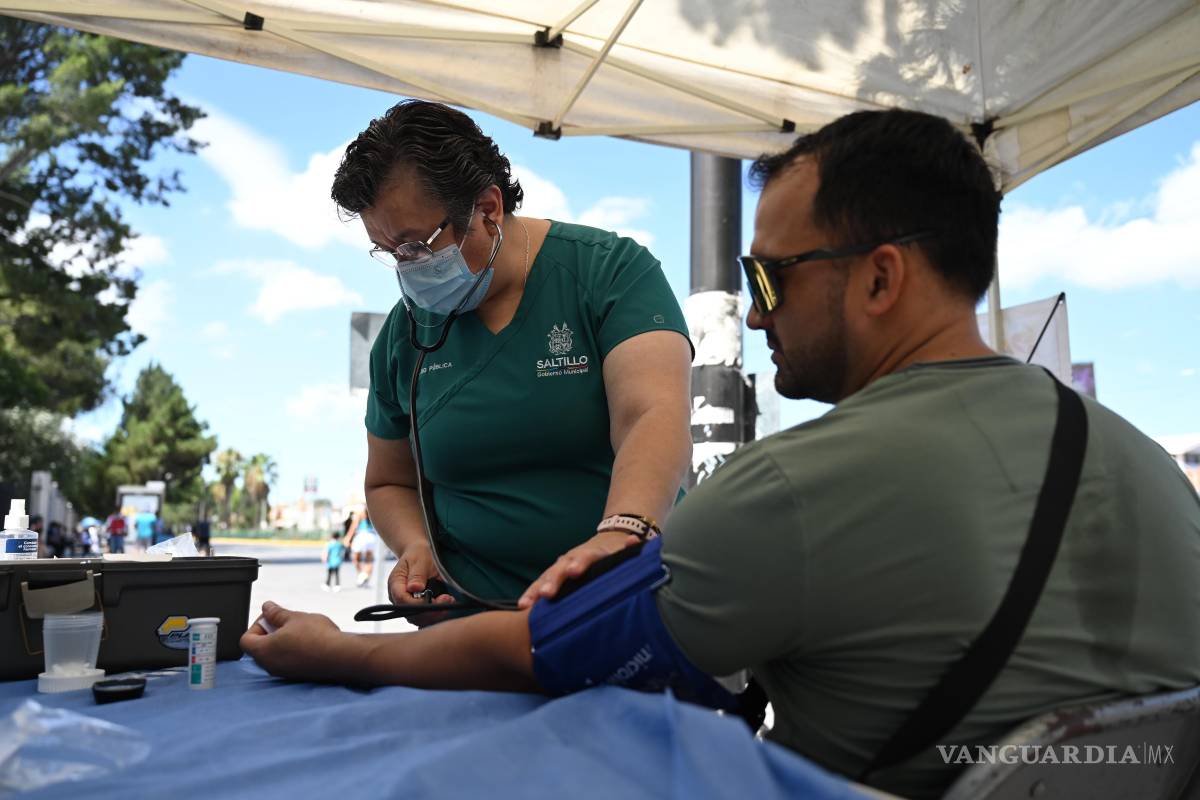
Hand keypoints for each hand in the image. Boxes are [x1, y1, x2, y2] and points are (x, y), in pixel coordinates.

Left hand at [240, 601, 357, 681]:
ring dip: (282, 641)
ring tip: (300, 630)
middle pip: (259, 647)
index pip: (245, 639)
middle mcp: (270, 665)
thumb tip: (267, 608)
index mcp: (264, 651)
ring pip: (274, 654)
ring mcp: (283, 673)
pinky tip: (309, 641)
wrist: (341, 656)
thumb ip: (276, 613)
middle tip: (286, 622)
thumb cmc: (317, 637)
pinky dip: (292, 650)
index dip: (256, 625)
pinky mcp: (297, 675)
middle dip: (270, 632)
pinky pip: (287, 661)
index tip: (272, 618)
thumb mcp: (294, 617)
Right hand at [388, 540, 454, 626]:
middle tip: (448, 600)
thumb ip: (417, 574)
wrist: (420, 554)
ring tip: (449, 600)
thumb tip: (415, 588)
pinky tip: (447, 606)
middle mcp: (398, 597)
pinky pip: (425, 619)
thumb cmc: (420, 554)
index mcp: (395, 583)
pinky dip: (436, 616)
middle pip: (409, 614)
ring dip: (435, 615)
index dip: (418, 603)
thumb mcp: (420, 559)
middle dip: (430, 612)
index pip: (402, 600)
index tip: (435, 599)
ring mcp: (407, 605)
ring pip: (418, 620)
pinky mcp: (416, 608)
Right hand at [518, 530, 640, 608]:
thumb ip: (631, 547)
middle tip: (546, 594)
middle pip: (561, 568)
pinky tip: (522, 607)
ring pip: (546, 577)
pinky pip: (540, 585)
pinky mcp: (554, 577)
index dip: (580, 563)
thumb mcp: (627, 549)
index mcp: (592, 553)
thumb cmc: (618, 553)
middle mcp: (573, 558)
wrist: (608, 542)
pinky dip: (531, 595)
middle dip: (552, 581)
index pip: (586, 557)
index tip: (574, 572)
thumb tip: (634, 540)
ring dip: (536, 590)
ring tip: (526, 605)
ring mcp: (561, 567)